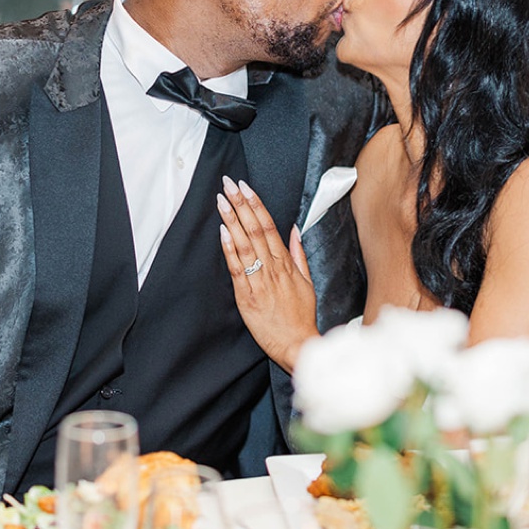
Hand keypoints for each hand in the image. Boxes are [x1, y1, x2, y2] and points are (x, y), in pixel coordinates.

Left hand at [216, 177, 318, 372]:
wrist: (297, 345)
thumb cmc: (301, 316)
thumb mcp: (307, 282)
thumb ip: (298, 255)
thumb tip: (294, 230)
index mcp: (286, 263)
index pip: (270, 226)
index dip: (256, 204)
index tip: (245, 188)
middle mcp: (273, 268)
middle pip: (256, 229)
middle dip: (241, 204)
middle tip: (229, 184)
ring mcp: (260, 282)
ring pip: (245, 245)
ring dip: (232, 220)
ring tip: (221, 201)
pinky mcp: (247, 297)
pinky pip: (238, 269)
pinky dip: (230, 250)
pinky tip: (223, 233)